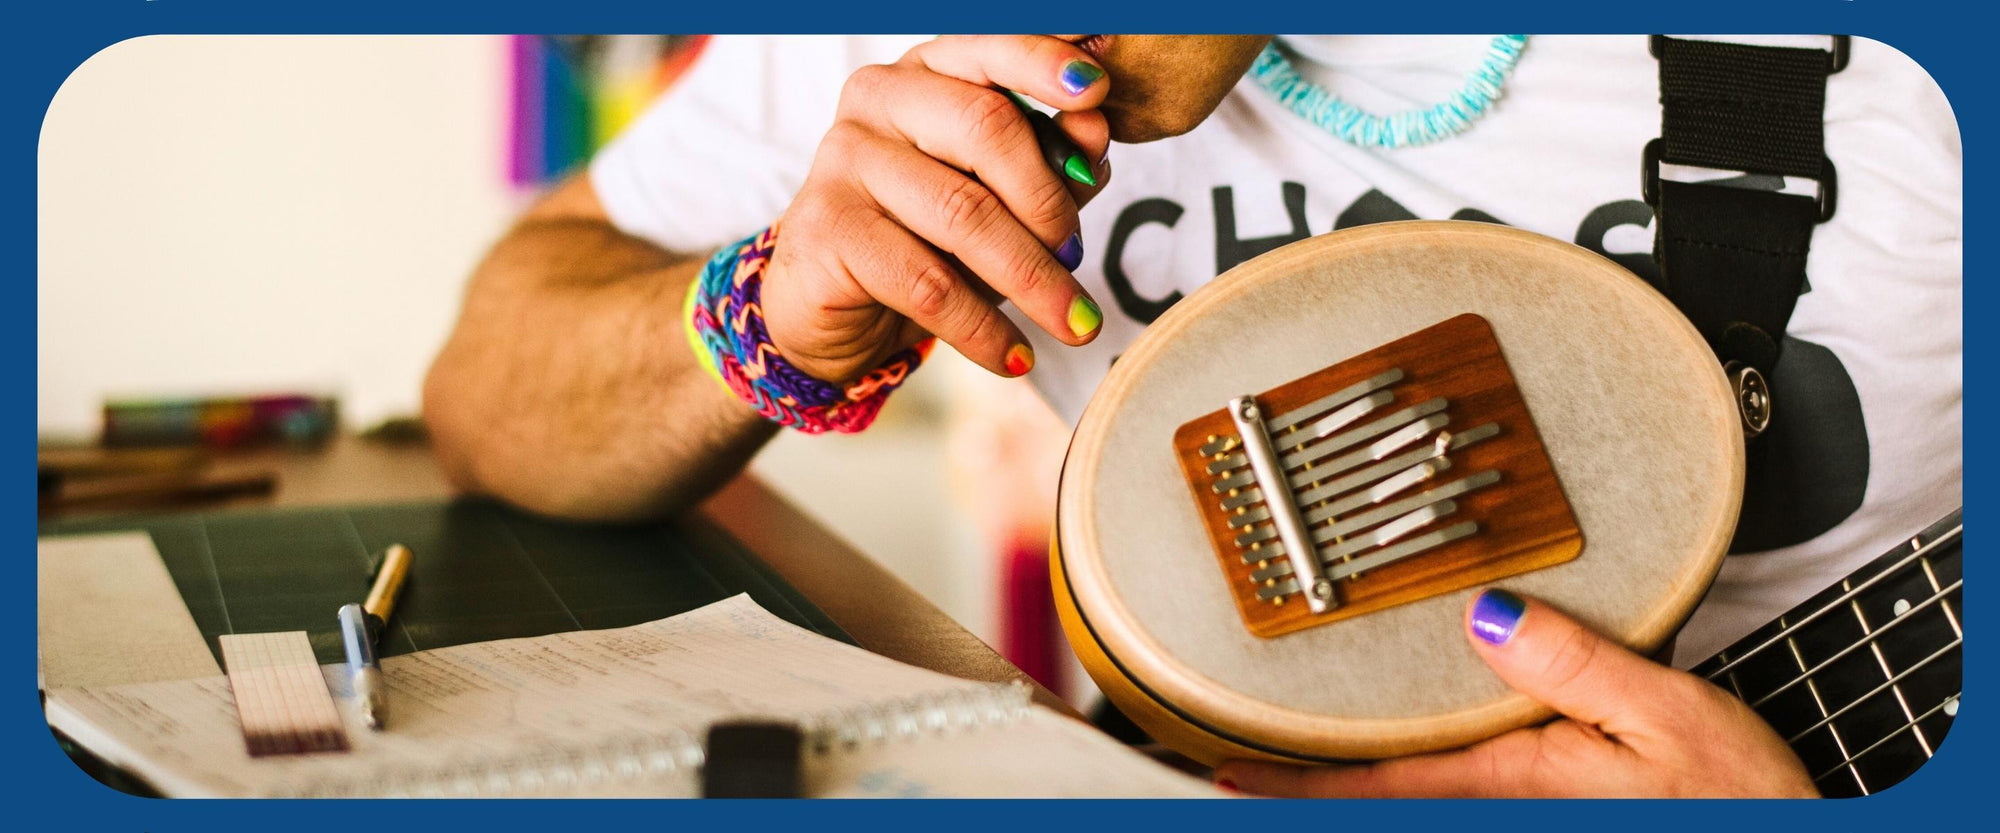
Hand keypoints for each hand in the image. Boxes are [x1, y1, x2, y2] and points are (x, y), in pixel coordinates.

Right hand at [763, 35, 1112, 382]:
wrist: (829, 308)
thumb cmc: (924, 240)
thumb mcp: (998, 202)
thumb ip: (1048, 164)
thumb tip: (1095, 135)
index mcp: (926, 72)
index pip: (990, 48)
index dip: (1044, 65)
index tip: (1098, 92)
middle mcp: (878, 100)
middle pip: (986, 127)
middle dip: (1050, 201)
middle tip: (1079, 258)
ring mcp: (843, 159)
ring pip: (964, 214)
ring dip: (1033, 278)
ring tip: (1074, 322)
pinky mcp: (827, 229)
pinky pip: (928, 283)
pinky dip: (984, 329)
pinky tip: (1016, 356)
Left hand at [1216, 589, 1819, 797]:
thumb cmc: (1741, 802)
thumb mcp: (1668, 718)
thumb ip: (1572, 665)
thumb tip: (1483, 614)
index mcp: (1511, 782)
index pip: (1372, 788)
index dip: (1289, 785)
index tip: (1221, 775)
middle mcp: (1501, 807)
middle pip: (1378, 800)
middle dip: (1302, 790)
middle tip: (1232, 767)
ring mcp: (1521, 813)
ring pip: (1411, 802)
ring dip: (1349, 787)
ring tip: (1284, 765)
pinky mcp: (1545, 808)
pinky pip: (1452, 799)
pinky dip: (1402, 785)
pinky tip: (1390, 767)